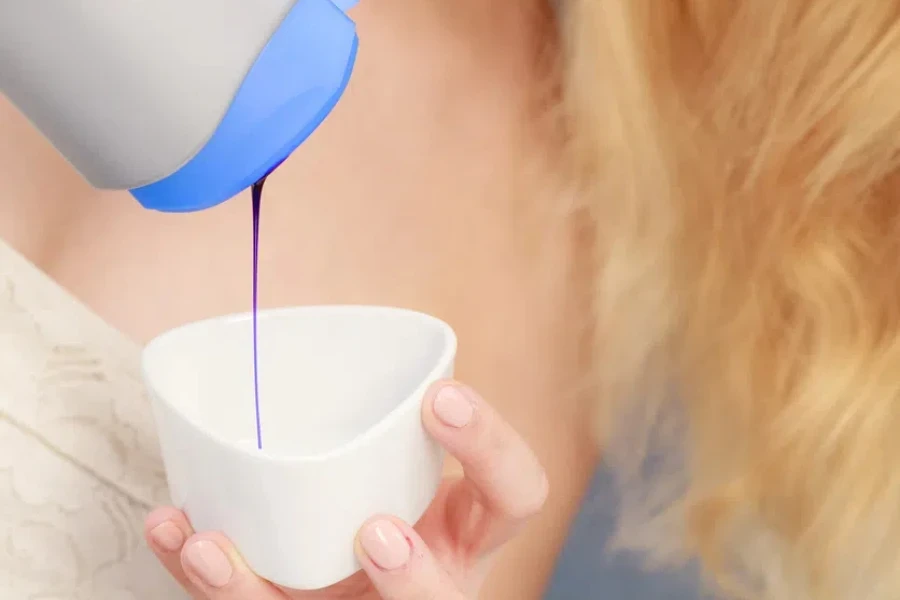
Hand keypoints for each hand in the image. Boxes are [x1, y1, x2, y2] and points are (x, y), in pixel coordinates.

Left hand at [144, 380, 548, 598]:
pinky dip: (207, 579)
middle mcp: (432, 577)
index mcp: (466, 526)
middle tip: (375, 530)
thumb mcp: (403, 457)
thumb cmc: (379, 487)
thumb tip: (303, 344)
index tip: (440, 396)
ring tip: (212, 546)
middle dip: (416, 579)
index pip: (516, 494)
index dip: (491, 449)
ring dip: (263, 597)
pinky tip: (175, 534)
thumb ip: (383, 423)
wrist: (348, 563)